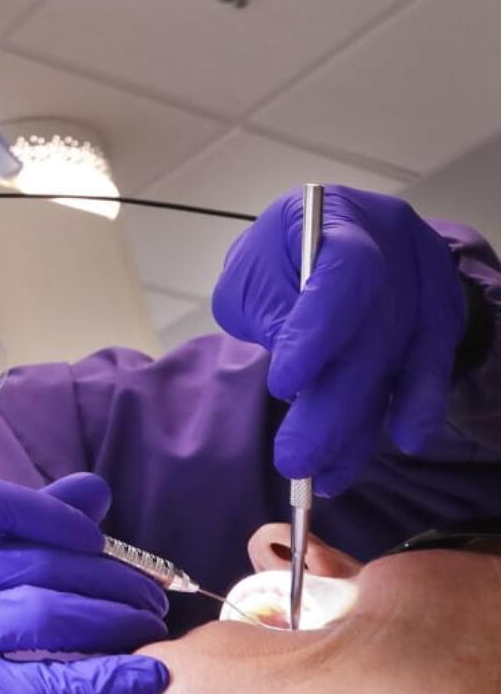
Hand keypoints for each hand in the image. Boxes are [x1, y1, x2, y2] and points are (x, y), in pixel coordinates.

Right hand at [0, 473, 169, 693]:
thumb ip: (15, 526)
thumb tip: (95, 490)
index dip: (50, 514)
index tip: (96, 539)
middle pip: (27, 562)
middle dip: (106, 578)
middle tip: (150, 596)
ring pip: (43, 614)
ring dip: (113, 620)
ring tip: (148, 628)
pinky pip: (45, 683)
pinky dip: (105, 678)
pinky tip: (145, 676)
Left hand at [213, 185, 464, 493]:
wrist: (321, 242)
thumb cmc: (276, 262)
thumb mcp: (251, 278)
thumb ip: (268, 316)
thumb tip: (299, 383)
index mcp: (336, 217)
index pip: (345, 272)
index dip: (319, 331)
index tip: (284, 386)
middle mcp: (394, 240)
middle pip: (374, 329)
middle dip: (333, 404)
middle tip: (296, 460)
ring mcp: (427, 276)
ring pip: (401, 356)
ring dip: (363, 424)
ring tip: (328, 476)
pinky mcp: (443, 311)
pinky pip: (432, 365)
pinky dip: (416, 407)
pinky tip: (402, 443)